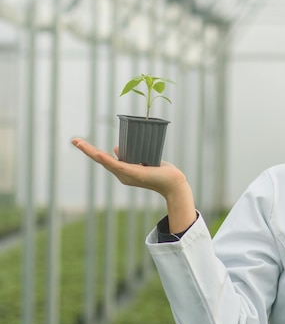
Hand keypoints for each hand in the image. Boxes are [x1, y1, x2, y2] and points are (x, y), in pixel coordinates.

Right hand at [71, 137, 186, 199]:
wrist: (173, 183)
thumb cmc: (159, 172)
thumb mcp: (142, 160)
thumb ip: (129, 155)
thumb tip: (116, 148)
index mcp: (122, 171)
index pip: (103, 159)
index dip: (91, 151)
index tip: (79, 142)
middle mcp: (121, 174)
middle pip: (100, 160)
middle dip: (87, 150)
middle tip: (73, 140)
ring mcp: (127, 175)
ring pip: (106, 162)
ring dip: (92, 152)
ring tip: (80, 143)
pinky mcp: (135, 174)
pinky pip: (119, 166)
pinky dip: (108, 160)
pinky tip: (99, 155)